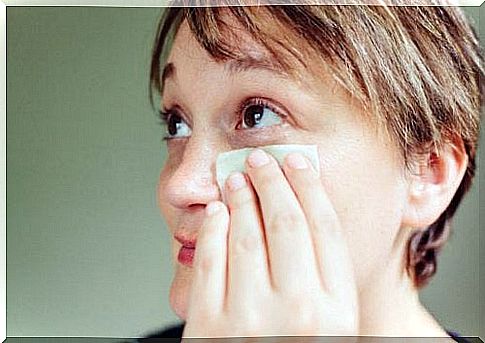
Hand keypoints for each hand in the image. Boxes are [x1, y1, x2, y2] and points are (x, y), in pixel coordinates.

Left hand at [181, 149, 358, 338]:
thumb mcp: (331, 329)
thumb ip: (326, 282)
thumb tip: (309, 218)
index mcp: (337, 313)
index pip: (324, 229)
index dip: (309, 187)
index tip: (299, 163)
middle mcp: (298, 313)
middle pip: (286, 223)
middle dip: (273, 181)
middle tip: (264, 160)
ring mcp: (249, 321)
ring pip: (245, 235)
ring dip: (240, 198)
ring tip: (238, 178)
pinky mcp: (208, 328)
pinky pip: (210, 261)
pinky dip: (212, 229)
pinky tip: (216, 213)